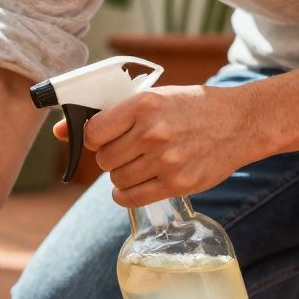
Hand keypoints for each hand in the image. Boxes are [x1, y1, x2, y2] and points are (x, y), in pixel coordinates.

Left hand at [53, 84, 264, 206]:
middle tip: (129, 150)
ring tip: (140, 164)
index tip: (105, 137)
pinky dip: (126, 195)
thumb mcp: (152, 98)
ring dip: (122, 176)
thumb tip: (58, 131)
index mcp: (144, 105)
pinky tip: (135, 185)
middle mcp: (153, 133)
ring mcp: (166, 160)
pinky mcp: (178, 183)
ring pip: (117, 180)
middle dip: (111, 157)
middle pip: (105, 160)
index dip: (95, 138)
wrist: (240, 122)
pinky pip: (132, 199)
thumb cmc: (191, 107)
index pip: (93, 132)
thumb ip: (108, 116)